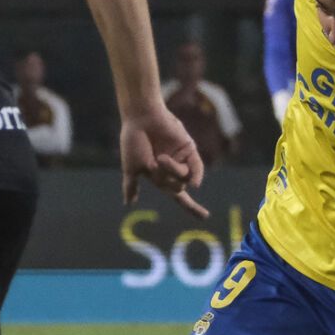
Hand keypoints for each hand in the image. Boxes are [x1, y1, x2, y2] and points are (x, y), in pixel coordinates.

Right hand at [119, 103, 207, 217]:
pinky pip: (197, 167)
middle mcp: (174, 169)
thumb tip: (128, 204)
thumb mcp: (130, 168)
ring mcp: (182, 159)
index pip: (178, 196)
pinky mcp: (189, 148)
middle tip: (154, 164)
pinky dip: (196, 176)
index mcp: (161, 176)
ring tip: (160, 158)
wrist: (141, 118)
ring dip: (173, 172)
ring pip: (184, 179)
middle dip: (165, 180)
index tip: (205, 217)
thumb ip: (132, 186)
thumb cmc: (133, 142)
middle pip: (177, 189)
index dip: (191, 207)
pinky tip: (195, 185)